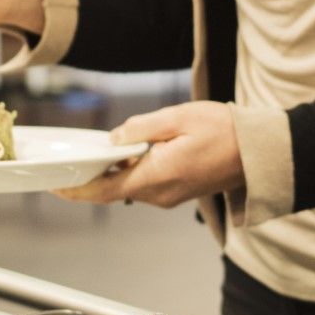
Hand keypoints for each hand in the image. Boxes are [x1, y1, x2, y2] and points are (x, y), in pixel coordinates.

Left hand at [57, 102, 243, 208]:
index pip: (104, 190)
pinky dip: (130, 173)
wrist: (258, 152)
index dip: (76, 189)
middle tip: (68, 161)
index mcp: (156, 177)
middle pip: (113, 189)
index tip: (55, 185)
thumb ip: (140, 129)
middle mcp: (160, 194)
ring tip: (94, 154)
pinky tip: (126, 156)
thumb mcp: (177, 118)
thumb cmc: (224, 132)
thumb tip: (113, 138)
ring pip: (129, 186)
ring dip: (111, 173)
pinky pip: (145, 184)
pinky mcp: (178, 192)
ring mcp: (170, 197)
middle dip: (90, 177)